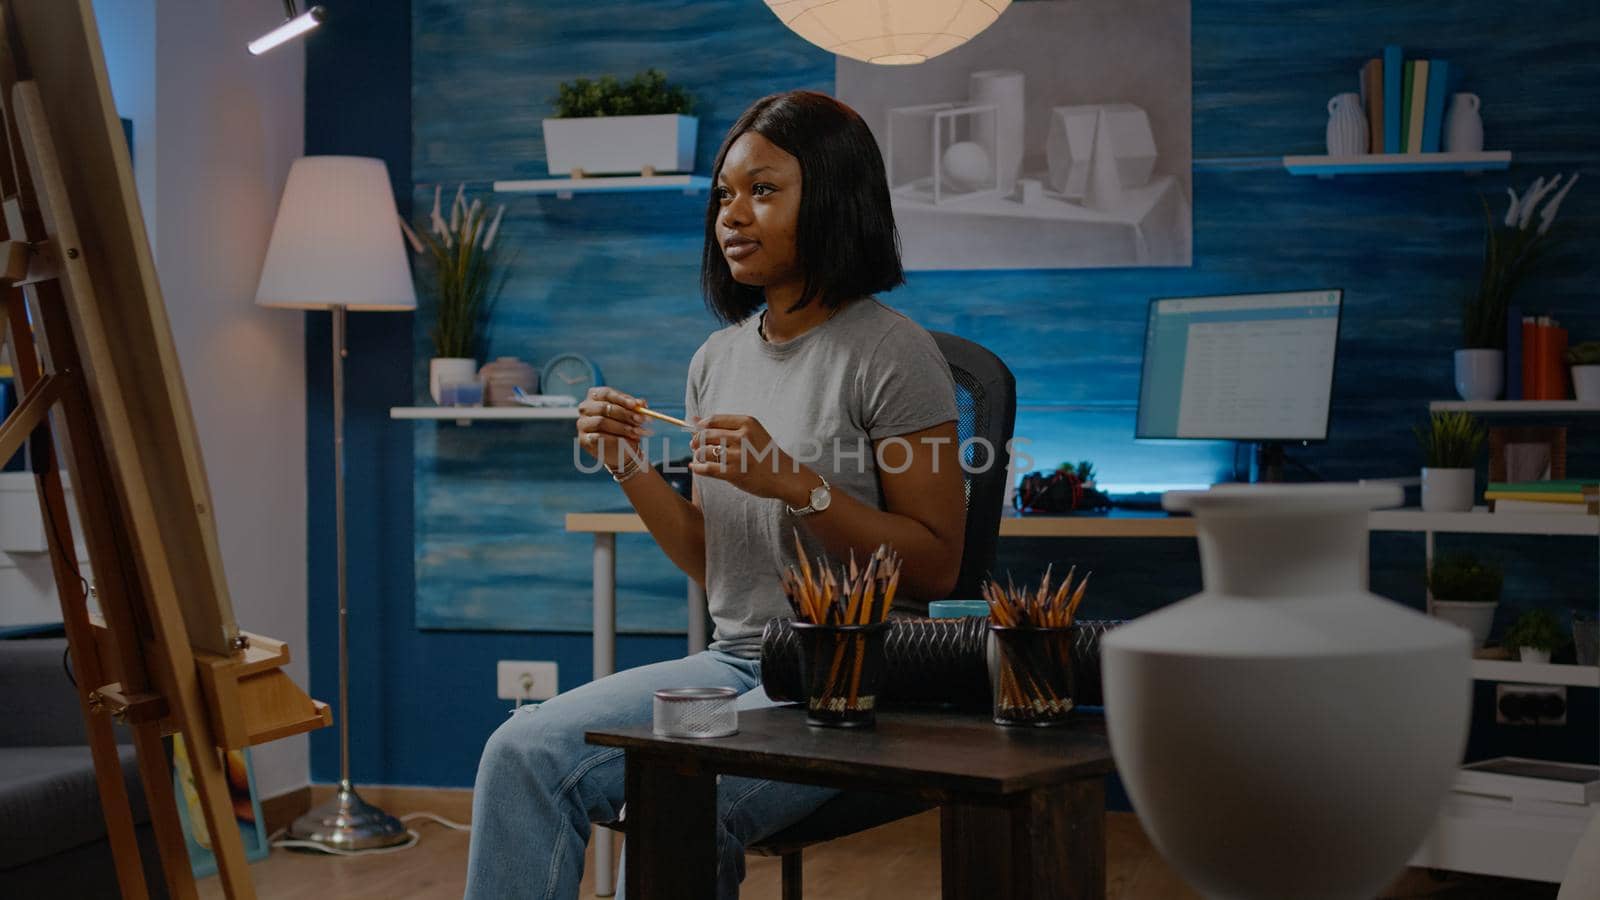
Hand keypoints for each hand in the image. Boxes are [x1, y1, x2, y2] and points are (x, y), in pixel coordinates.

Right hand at [576, 387, 650, 470]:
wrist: (619, 449)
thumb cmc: (624, 426)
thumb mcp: (631, 415)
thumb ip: (635, 408)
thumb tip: (641, 403)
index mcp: (595, 396)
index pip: (606, 393)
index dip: (621, 398)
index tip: (636, 405)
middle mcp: (585, 408)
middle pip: (604, 407)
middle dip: (624, 414)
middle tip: (640, 420)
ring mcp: (582, 424)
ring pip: (601, 422)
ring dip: (622, 427)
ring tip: (637, 432)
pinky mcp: (583, 439)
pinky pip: (598, 437)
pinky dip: (615, 439)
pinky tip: (627, 442)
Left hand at [689, 414, 813, 505]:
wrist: (785, 476)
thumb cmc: (765, 454)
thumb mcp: (751, 433)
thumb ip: (723, 426)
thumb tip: (693, 420)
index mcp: (747, 423)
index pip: (714, 420)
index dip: (701, 426)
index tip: (698, 431)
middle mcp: (743, 437)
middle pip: (706, 435)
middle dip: (696, 441)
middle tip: (695, 446)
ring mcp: (739, 456)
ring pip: (704, 451)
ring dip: (697, 455)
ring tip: (700, 458)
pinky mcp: (735, 473)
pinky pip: (707, 468)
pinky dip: (697, 468)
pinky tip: (696, 468)